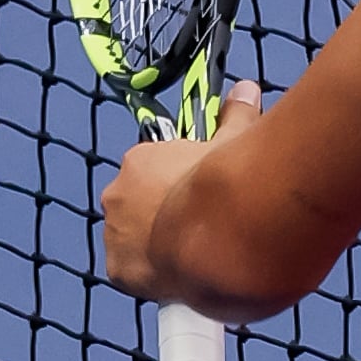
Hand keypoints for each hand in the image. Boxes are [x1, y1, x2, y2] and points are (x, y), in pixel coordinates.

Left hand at [101, 80, 261, 304]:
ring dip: (158, 240)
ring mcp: (114, 234)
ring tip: (196, 249)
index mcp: (140, 161)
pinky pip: (134, 269)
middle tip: (202, 219)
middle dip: (165, 208)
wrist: (217, 236)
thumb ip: (236, 116)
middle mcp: (117, 195)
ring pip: (135, 236)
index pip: (152, 167)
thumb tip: (246, 89)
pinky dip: (154, 271)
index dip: (178, 177)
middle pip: (140, 201)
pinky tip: (183, 272)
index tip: (201, 187)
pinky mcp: (119, 270)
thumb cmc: (225, 183)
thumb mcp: (236, 142)